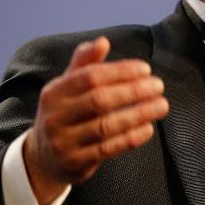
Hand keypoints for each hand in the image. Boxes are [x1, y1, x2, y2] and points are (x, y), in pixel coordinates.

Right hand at [23, 36, 168, 204]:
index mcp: (54, 92)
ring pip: (106, 126)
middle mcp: (55, 116)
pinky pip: (108, 149)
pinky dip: (131, 138)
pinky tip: (148, 128)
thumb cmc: (65, 113)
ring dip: (138, 114)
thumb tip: (103, 41)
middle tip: (159, 86)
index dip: (120, 71)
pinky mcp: (75, 163)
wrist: (43, 159)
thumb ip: (85, 63)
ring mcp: (63, 142)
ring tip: (161, 105)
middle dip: (133, 92)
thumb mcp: (67, 86)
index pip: (90, 77)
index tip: (146, 70)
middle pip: (100, 100)